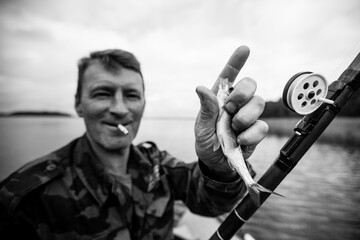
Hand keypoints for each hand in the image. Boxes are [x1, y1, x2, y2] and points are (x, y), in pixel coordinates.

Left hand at [194, 46, 267, 180]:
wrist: (217, 164)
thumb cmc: (207, 142)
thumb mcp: (201, 127)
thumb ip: (206, 109)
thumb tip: (201, 88)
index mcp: (220, 98)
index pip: (229, 76)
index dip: (236, 61)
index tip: (244, 49)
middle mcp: (237, 103)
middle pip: (250, 84)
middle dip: (241, 94)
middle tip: (230, 109)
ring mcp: (249, 116)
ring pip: (259, 103)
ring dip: (244, 117)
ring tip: (234, 129)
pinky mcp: (257, 130)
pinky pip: (262, 126)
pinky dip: (250, 135)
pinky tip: (241, 141)